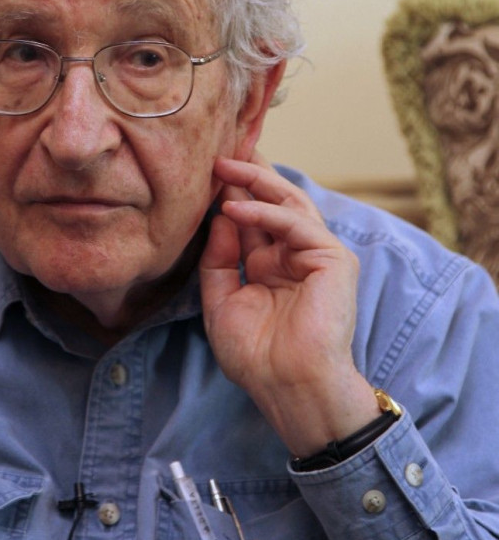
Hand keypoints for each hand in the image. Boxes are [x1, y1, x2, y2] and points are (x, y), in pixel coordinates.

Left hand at [199, 153, 378, 456]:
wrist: (288, 386)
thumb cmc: (257, 356)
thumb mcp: (222, 302)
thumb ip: (219, 258)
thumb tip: (220, 216)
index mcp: (271, 266)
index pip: (253, 219)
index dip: (232, 192)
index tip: (206, 169)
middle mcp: (294, 256)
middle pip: (273, 202)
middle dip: (247, 175)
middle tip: (219, 153)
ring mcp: (317, 255)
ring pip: (289, 204)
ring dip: (256, 182)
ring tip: (224, 166)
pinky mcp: (333, 259)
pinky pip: (297, 224)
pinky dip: (265, 214)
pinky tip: (235, 208)